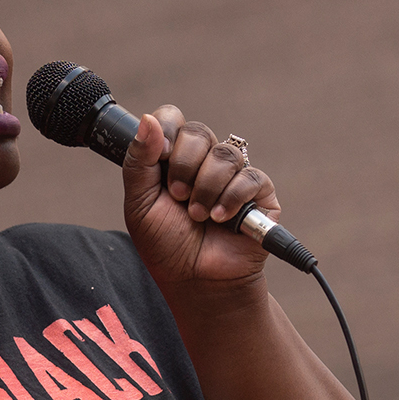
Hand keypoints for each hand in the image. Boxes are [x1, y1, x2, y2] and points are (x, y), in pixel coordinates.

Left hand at [122, 106, 278, 288]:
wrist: (194, 280)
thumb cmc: (165, 245)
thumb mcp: (139, 203)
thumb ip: (139, 161)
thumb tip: (147, 120)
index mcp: (172, 158)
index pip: (172, 119)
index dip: (165, 131)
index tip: (158, 158)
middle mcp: (204, 161)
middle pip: (197, 133)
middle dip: (183, 167)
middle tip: (178, 197)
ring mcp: (233, 175)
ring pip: (224, 156)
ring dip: (205, 189)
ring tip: (198, 217)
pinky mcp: (259, 193)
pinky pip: (249, 177)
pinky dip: (231, 199)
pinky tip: (221, 220)